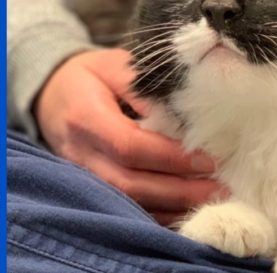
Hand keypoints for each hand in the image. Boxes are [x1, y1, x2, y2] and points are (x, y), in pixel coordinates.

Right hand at [35, 49, 224, 224]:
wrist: (52, 93)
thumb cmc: (93, 76)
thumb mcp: (116, 66)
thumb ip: (147, 89)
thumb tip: (186, 115)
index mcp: (86, 117)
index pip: (129, 146)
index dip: (171, 157)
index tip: (208, 159)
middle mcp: (81, 153)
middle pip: (130, 183)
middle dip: (179, 190)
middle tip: (220, 189)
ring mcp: (83, 176)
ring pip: (129, 202)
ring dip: (174, 206)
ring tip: (214, 200)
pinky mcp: (92, 189)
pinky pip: (126, 209)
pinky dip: (160, 214)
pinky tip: (190, 209)